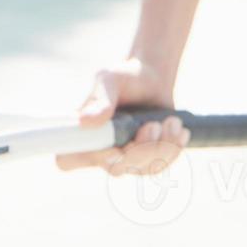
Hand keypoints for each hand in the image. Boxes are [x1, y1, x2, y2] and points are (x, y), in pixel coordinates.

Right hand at [54, 57, 191, 175]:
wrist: (153, 79)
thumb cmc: (124, 77)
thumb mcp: (110, 80)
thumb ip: (101, 100)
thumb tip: (84, 121)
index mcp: (82, 132)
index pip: (67, 159)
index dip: (86, 159)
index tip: (113, 147)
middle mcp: (100, 151)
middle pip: (116, 168)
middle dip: (140, 149)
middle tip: (153, 125)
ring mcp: (124, 159)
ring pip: (143, 169)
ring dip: (162, 146)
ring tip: (170, 121)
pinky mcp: (146, 161)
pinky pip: (161, 166)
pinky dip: (173, 148)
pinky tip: (179, 131)